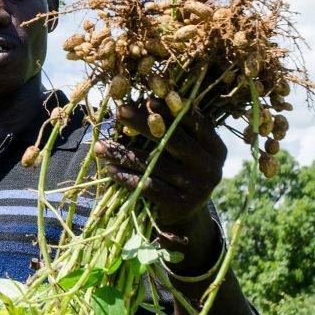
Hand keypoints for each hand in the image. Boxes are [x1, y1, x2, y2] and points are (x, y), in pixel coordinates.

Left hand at [93, 97, 226, 233]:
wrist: (185, 215)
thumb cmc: (178, 171)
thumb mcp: (181, 151)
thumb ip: (171, 130)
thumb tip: (143, 101)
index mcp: (215, 148)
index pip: (195, 123)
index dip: (171, 110)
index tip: (147, 99)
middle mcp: (210, 167)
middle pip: (174, 139)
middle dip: (143, 123)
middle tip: (119, 110)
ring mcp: (197, 188)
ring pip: (155, 164)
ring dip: (124, 153)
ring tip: (99, 146)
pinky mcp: (180, 204)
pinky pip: (148, 186)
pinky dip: (127, 176)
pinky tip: (110, 169)